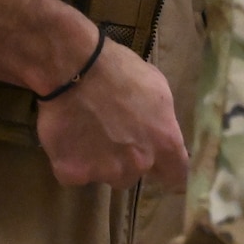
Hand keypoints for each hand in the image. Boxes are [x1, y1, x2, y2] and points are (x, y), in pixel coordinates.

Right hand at [35, 36, 188, 190]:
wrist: (75, 68)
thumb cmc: (120, 70)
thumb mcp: (157, 88)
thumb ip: (161, 120)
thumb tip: (159, 132)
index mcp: (163, 142)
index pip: (176, 174)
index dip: (167, 170)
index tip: (160, 166)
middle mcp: (138, 164)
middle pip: (136, 173)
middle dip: (127, 159)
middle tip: (112, 134)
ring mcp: (104, 172)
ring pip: (106, 175)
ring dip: (101, 162)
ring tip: (87, 133)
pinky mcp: (73, 173)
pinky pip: (74, 173)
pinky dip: (71, 160)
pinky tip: (68, 138)